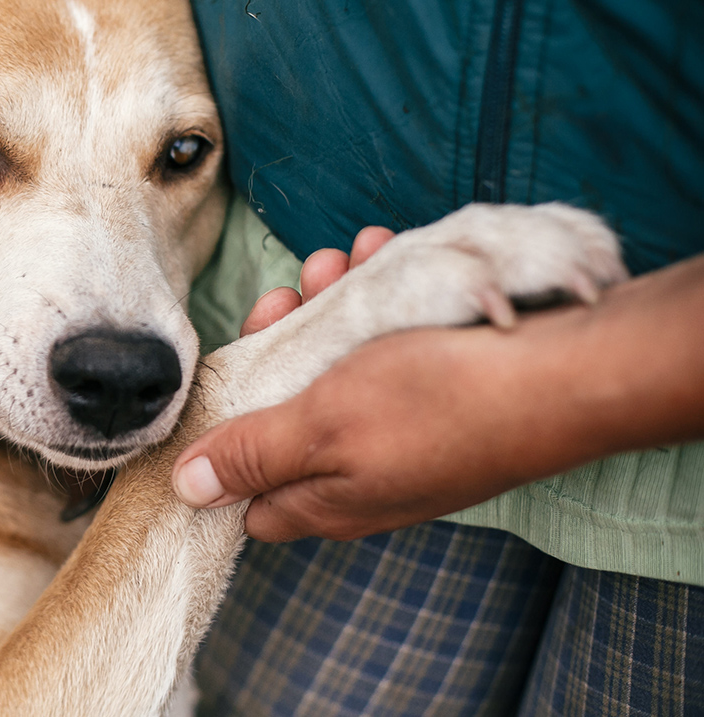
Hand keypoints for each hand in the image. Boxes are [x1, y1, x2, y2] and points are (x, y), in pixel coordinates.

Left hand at [173, 236, 703, 543]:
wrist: (564, 375)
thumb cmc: (437, 404)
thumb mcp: (321, 426)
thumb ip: (253, 455)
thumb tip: (189, 488)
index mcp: (324, 498)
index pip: (246, 491)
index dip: (224, 435)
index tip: (224, 371)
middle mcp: (360, 474)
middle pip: (287, 412)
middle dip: (278, 344)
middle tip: (286, 294)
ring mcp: (401, 435)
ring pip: (337, 367)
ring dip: (329, 307)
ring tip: (339, 259)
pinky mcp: (436, 393)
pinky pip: (388, 348)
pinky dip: (379, 301)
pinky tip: (383, 255)